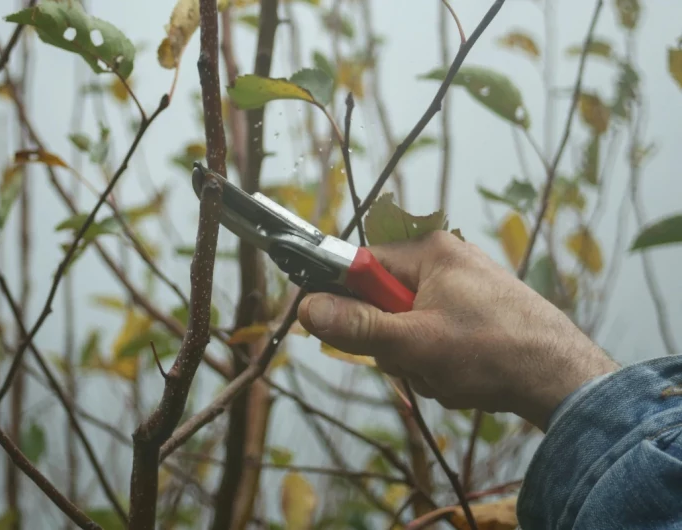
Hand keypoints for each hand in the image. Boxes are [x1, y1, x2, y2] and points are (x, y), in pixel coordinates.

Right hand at [297, 231, 618, 430]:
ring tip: (447, 372)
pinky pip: (434, 337)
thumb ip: (358, 327)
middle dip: (393, 342)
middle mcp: (445, 262)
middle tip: (416, 360)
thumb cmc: (493, 352)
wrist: (564, 379)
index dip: (345, 299)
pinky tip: (463, 376)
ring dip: (417, 359)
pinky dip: (439, 363)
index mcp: (429, 252)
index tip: (340, 329)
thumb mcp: (415, 343)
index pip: (361, 265)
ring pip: (408, 327)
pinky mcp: (476, 314)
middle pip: (384, 302)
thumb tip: (307, 308)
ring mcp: (463, 289)